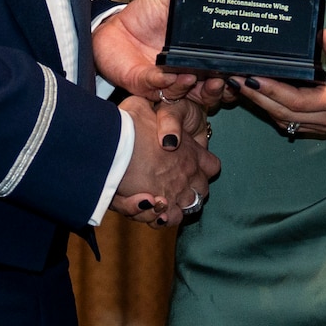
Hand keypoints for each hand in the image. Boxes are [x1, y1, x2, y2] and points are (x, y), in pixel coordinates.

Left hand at [93, 0, 225, 106]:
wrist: (114, 25)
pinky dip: (163, 82)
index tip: (242, 71)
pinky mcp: (143, 83)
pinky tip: (168, 75)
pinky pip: (155, 86)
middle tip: (221, 81)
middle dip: (216, 91)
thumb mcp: (169, 2)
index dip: (233, 76)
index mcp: (197, 56)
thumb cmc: (146, 15)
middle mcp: (184, 73)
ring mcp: (164, 81)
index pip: (222, 72)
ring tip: (192, 76)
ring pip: (182, 94)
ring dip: (189, 87)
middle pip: (207, 92)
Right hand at [111, 96, 219, 228]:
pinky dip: (162, 218)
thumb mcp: (139, 106)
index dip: (202, 167)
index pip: (212, 166)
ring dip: (177, 205)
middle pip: (203, 190)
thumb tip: (146, 108)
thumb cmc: (126, 126)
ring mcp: (177, 193)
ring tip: (159, 200)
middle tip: (171, 186)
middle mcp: (188, 174)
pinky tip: (150, 209)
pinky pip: (169, 219)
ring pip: (189, 207)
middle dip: (191, 190)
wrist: (113, 147)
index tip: (187, 166)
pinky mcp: (160, 209)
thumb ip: (148, 109)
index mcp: (191, 151)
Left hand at [231, 31, 325, 136]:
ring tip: (241, 86)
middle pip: (285, 114)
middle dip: (257, 98)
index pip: (296, 100)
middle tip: (235, 80)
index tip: (250, 77)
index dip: (270, 90)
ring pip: (286, 120)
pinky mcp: (323, 125)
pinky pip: (293, 122)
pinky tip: (261, 95)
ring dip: (263, 106)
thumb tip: (324, 34)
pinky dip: (275, 110)